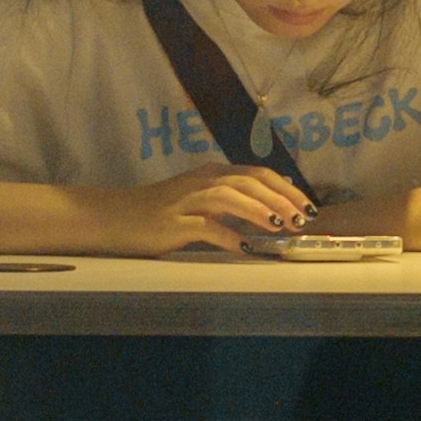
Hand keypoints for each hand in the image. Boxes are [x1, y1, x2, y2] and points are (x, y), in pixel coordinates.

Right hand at [123, 164, 309, 254]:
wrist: (114, 217)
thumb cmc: (159, 212)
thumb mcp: (198, 201)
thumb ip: (229, 203)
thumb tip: (268, 211)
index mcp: (211, 174)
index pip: (257, 174)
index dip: (284, 188)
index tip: (306, 206)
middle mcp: (202, 182)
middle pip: (248, 182)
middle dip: (279, 199)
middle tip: (301, 219)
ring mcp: (186, 201)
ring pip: (229, 197)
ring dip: (257, 211)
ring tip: (280, 227)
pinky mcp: (172, 223)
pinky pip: (204, 227)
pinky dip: (227, 235)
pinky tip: (244, 246)